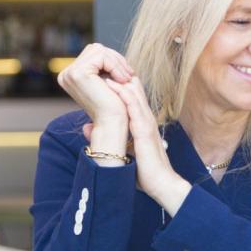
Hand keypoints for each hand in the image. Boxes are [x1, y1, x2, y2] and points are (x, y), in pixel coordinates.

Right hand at [57, 43, 133, 126]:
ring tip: (126, 78)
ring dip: (118, 63)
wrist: (113, 123)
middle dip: (116, 59)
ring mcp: (70, 73)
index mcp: (70, 75)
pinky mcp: (78, 73)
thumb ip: (100, 67)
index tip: (126, 73)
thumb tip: (103, 50)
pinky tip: (123, 80)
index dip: (112, 60)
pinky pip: (102, 56)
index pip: (93, 53)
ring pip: (100, 50)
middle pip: (95, 48)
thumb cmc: (114, 104)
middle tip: (129, 74)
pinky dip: (116, 66)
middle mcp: (65, 74)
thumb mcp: (105, 81)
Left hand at [105, 77, 190, 213]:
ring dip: (118, 78)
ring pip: (134, 92)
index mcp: (141, 121)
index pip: (130, 94)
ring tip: (104, 67)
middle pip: (133, 87)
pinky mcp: (144, 131)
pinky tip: (110, 84)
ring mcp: (146, 123)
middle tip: (102, 65)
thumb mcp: (124, 151)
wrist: (162, 185)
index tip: (100, 73)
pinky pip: (134, 107)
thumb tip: (87, 128)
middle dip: (117, 74)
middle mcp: (145, 118)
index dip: (117, 81)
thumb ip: (107, 135)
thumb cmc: (145, 172)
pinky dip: (122, 93)